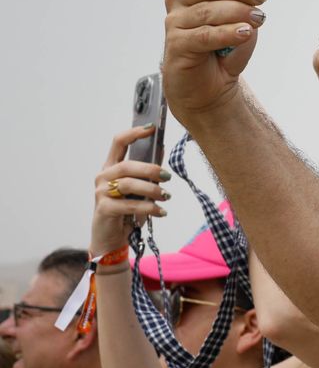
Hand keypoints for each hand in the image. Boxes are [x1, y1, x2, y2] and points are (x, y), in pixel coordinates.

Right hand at [90, 128, 168, 257]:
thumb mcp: (138, 190)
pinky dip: (149, 208)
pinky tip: (160, 212)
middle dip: (150, 170)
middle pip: (127, 165)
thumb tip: (162, 150)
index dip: (134, 134)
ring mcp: (101, 193)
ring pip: (129, 184)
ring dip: (152, 190)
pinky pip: (130, 205)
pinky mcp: (104, 209)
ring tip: (166, 196)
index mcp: (110, 168)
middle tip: (167, 177)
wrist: (110, 239)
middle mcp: (103, 177)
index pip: (118, 143)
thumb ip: (146, 172)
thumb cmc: (125, 211)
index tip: (152, 128)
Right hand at [161, 0, 269, 121]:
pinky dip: (229, 33)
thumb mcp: (241, 12)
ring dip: (239, 12)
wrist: (209, 88)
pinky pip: (206, 35)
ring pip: (210, 10)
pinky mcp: (176, 45)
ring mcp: (175, 21)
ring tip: (259, 18)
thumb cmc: (225, 47)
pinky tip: (245, 32)